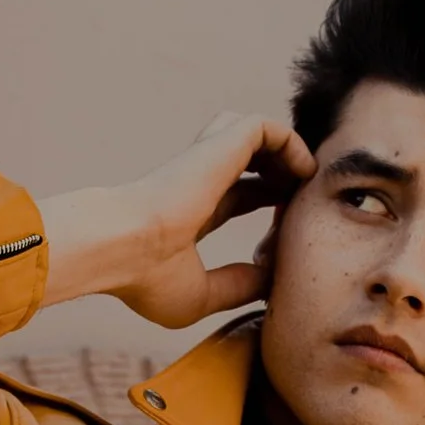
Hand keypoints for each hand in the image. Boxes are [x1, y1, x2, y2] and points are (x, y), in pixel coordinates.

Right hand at [40, 112, 314, 329]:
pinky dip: (290, 142)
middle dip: (284, 176)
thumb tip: (269, 282)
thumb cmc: (145, 277)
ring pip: (254, 134)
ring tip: (305, 178)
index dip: (268, 202)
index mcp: (192, 211)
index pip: (237, 195)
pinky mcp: (221, 145)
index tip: (287, 228)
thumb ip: (236, 288)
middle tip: (305, 200)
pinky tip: (305, 170)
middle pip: (250, 162)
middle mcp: (200, 180)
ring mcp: (207, 161)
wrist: (119, 249)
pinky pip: (265, 128)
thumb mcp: (200, 296)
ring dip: (284, 151)